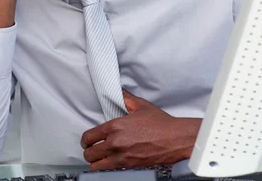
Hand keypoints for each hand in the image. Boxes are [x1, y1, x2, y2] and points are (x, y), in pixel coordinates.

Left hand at [80, 89, 200, 170]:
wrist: (175, 139)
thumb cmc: (161, 123)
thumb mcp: (141, 106)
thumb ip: (125, 98)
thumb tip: (118, 91)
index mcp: (115, 126)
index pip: (89, 136)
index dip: (85, 139)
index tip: (87, 140)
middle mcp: (115, 143)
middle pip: (89, 153)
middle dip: (89, 151)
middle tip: (92, 149)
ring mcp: (122, 157)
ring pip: (96, 165)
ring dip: (95, 162)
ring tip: (99, 159)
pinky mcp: (129, 167)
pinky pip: (109, 171)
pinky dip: (106, 168)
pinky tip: (109, 164)